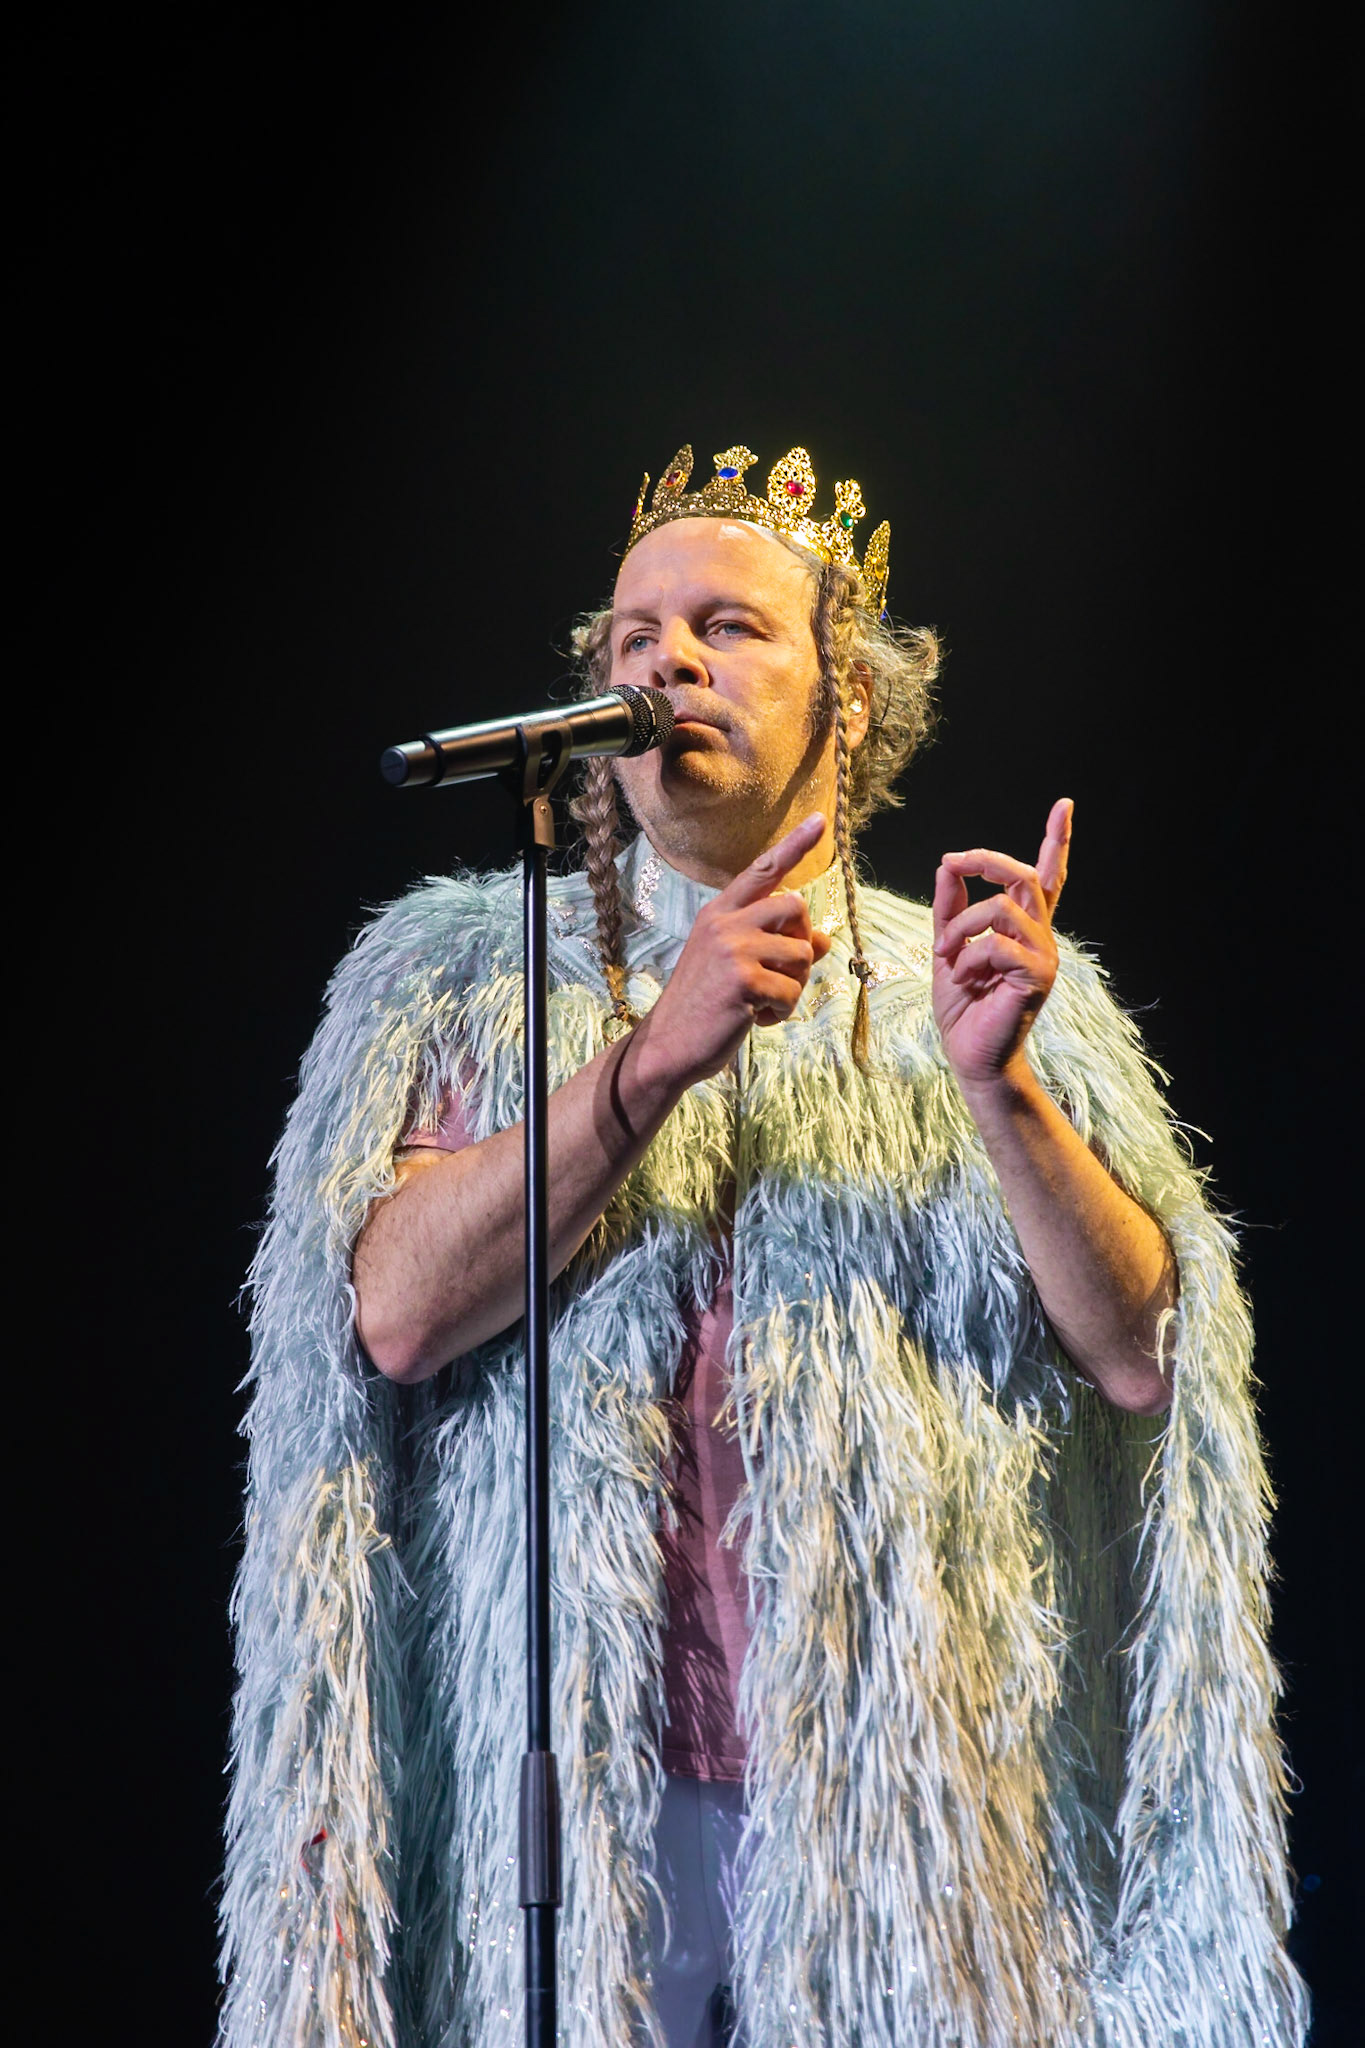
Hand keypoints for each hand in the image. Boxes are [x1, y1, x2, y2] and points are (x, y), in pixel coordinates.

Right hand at [635, 814, 833, 1087]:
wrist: (670, 1045)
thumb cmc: (705, 1005)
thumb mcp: (738, 967)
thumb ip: (777, 947)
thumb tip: (822, 939)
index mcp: (719, 913)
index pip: (762, 871)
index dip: (793, 846)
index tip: (820, 821)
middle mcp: (724, 922)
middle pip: (794, 906)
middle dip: (801, 942)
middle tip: (782, 973)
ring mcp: (732, 948)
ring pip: (800, 952)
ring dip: (793, 986)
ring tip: (764, 1003)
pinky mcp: (743, 979)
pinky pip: (791, 990)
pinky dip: (782, 1011)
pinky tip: (757, 1019)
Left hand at [931, 798, 1072, 1090]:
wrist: (970, 1056)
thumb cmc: (963, 1006)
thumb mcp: (949, 946)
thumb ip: (950, 908)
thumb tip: (947, 864)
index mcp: (1023, 928)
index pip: (1046, 877)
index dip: (1056, 840)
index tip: (1064, 804)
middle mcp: (1040, 937)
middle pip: (1023, 876)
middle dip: (985, 861)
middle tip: (953, 862)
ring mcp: (1043, 956)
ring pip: (1003, 908)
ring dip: (962, 925)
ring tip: (946, 954)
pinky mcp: (1037, 977)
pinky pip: (999, 945)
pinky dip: (970, 956)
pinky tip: (963, 976)